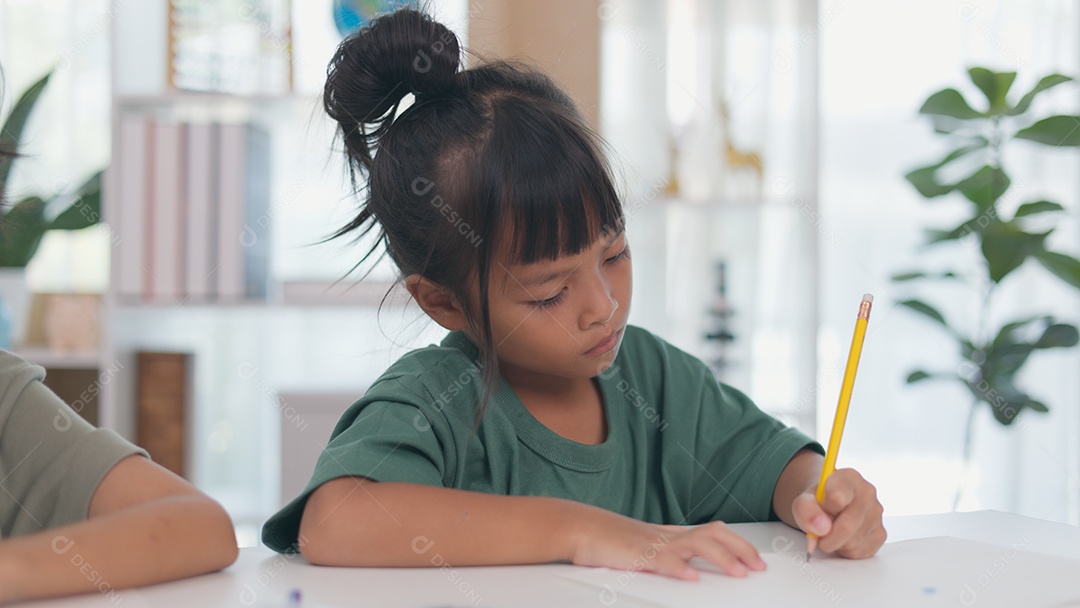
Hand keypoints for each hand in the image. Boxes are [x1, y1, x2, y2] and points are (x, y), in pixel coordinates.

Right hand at [568, 513, 765, 579]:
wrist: (581, 528)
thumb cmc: (610, 541)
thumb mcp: (646, 548)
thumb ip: (670, 555)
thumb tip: (693, 569)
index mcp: (672, 535)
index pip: (714, 534)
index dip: (738, 546)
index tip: (756, 561)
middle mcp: (668, 536)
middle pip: (713, 534)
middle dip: (740, 550)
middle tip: (758, 567)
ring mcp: (653, 543)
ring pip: (694, 543)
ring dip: (719, 558)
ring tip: (737, 573)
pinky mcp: (636, 553)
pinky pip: (661, 560)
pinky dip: (678, 568)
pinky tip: (691, 577)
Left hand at [792, 468, 885, 558]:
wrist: (828, 508)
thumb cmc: (818, 503)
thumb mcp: (803, 501)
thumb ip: (806, 509)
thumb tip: (821, 527)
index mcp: (848, 477)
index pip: (838, 496)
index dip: (825, 511)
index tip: (820, 512)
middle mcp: (867, 492)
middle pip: (847, 525)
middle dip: (828, 537)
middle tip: (819, 536)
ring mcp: (877, 513)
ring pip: (854, 541)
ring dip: (836, 545)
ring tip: (831, 533)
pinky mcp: (881, 533)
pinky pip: (861, 552)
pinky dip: (847, 551)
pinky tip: (843, 539)